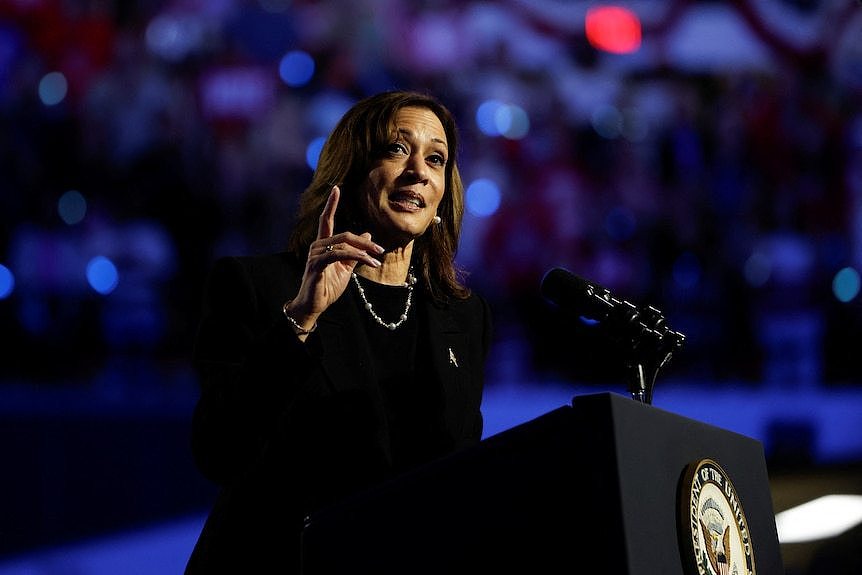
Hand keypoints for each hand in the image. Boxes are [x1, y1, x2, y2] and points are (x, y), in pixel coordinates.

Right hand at [286, 186, 383, 328]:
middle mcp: (317, 246)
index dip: (331, 204)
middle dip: (365, 242)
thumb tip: (368, 235)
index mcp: (323, 244)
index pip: (326, 220)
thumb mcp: (345, 268)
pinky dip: (356, 257)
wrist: (314, 305)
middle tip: (381, 251)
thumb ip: (355, 253)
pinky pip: (339, 255)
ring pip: (344, 245)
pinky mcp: (316, 264)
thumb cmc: (327, 286)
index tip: (336, 188)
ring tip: (376, 260)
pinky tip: (368, 262)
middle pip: (345, 235)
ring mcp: (315, 255)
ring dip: (364, 252)